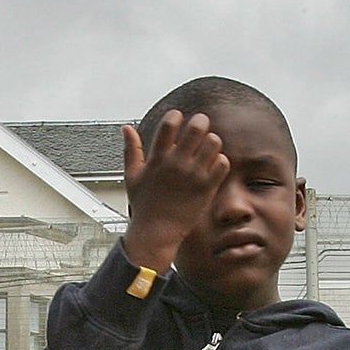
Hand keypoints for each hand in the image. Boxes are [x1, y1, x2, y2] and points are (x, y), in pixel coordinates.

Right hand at [120, 111, 230, 276]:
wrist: (156, 234)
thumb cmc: (144, 206)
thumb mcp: (132, 176)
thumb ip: (131, 150)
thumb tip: (126, 128)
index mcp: (157, 159)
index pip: (169, 124)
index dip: (176, 115)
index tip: (178, 118)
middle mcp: (176, 164)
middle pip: (197, 127)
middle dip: (201, 121)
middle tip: (200, 125)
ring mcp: (193, 176)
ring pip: (213, 142)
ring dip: (212, 141)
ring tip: (207, 147)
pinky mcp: (207, 188)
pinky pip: (223, 163)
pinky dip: (220, 160)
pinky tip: (213, 165)